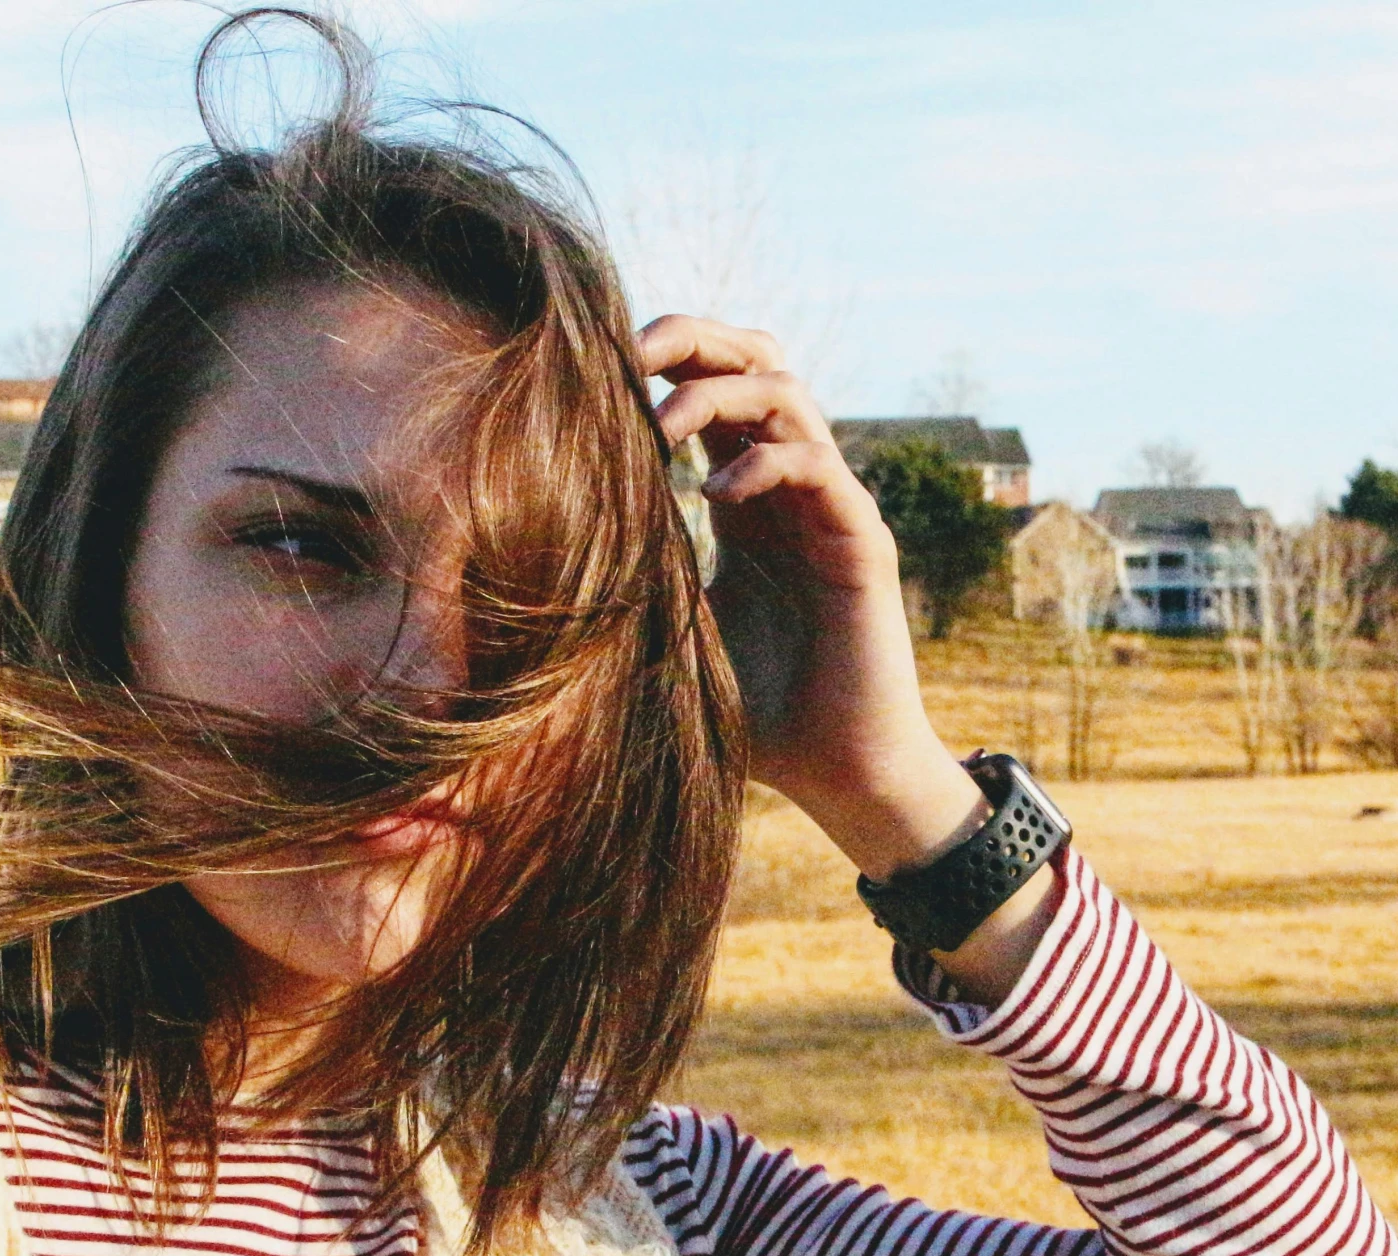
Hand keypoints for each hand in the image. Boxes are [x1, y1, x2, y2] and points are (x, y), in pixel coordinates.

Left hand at [640, 314, 979, 878]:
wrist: (839, 773)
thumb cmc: (758, 715)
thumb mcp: (672, 633)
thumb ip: (633, 581)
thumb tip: (535, 555)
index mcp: (746, 497)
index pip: (711, 389)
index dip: (662, 361)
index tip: (594, 369)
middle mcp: (790, 487)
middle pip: (755, 361)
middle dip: (693, 339)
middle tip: (629, 354)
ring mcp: (831, 507)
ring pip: (787, 394)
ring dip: (717, 394)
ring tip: (661, 429)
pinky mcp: (862, 540)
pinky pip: (818, 465)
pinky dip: (763, 461)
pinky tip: (713, 495)